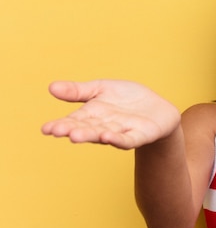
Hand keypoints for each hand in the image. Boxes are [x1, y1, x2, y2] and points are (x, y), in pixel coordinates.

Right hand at [42, 80, 180, 149]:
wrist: (157, 108)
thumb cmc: (126, 99)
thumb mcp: (101, 89)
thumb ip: (79, 90)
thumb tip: (51, 87)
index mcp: (92, 115)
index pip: (73, 120)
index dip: (60, 125)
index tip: (46, 129)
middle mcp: (103, 126)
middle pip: (86, 129)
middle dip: (72, 130)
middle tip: (58, 131)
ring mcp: (121, 132)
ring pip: (104, 135)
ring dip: (91, 136)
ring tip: (76, 135)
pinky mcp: (139, 135)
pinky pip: (128, 139)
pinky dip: (118, 139)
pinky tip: (107, 137)